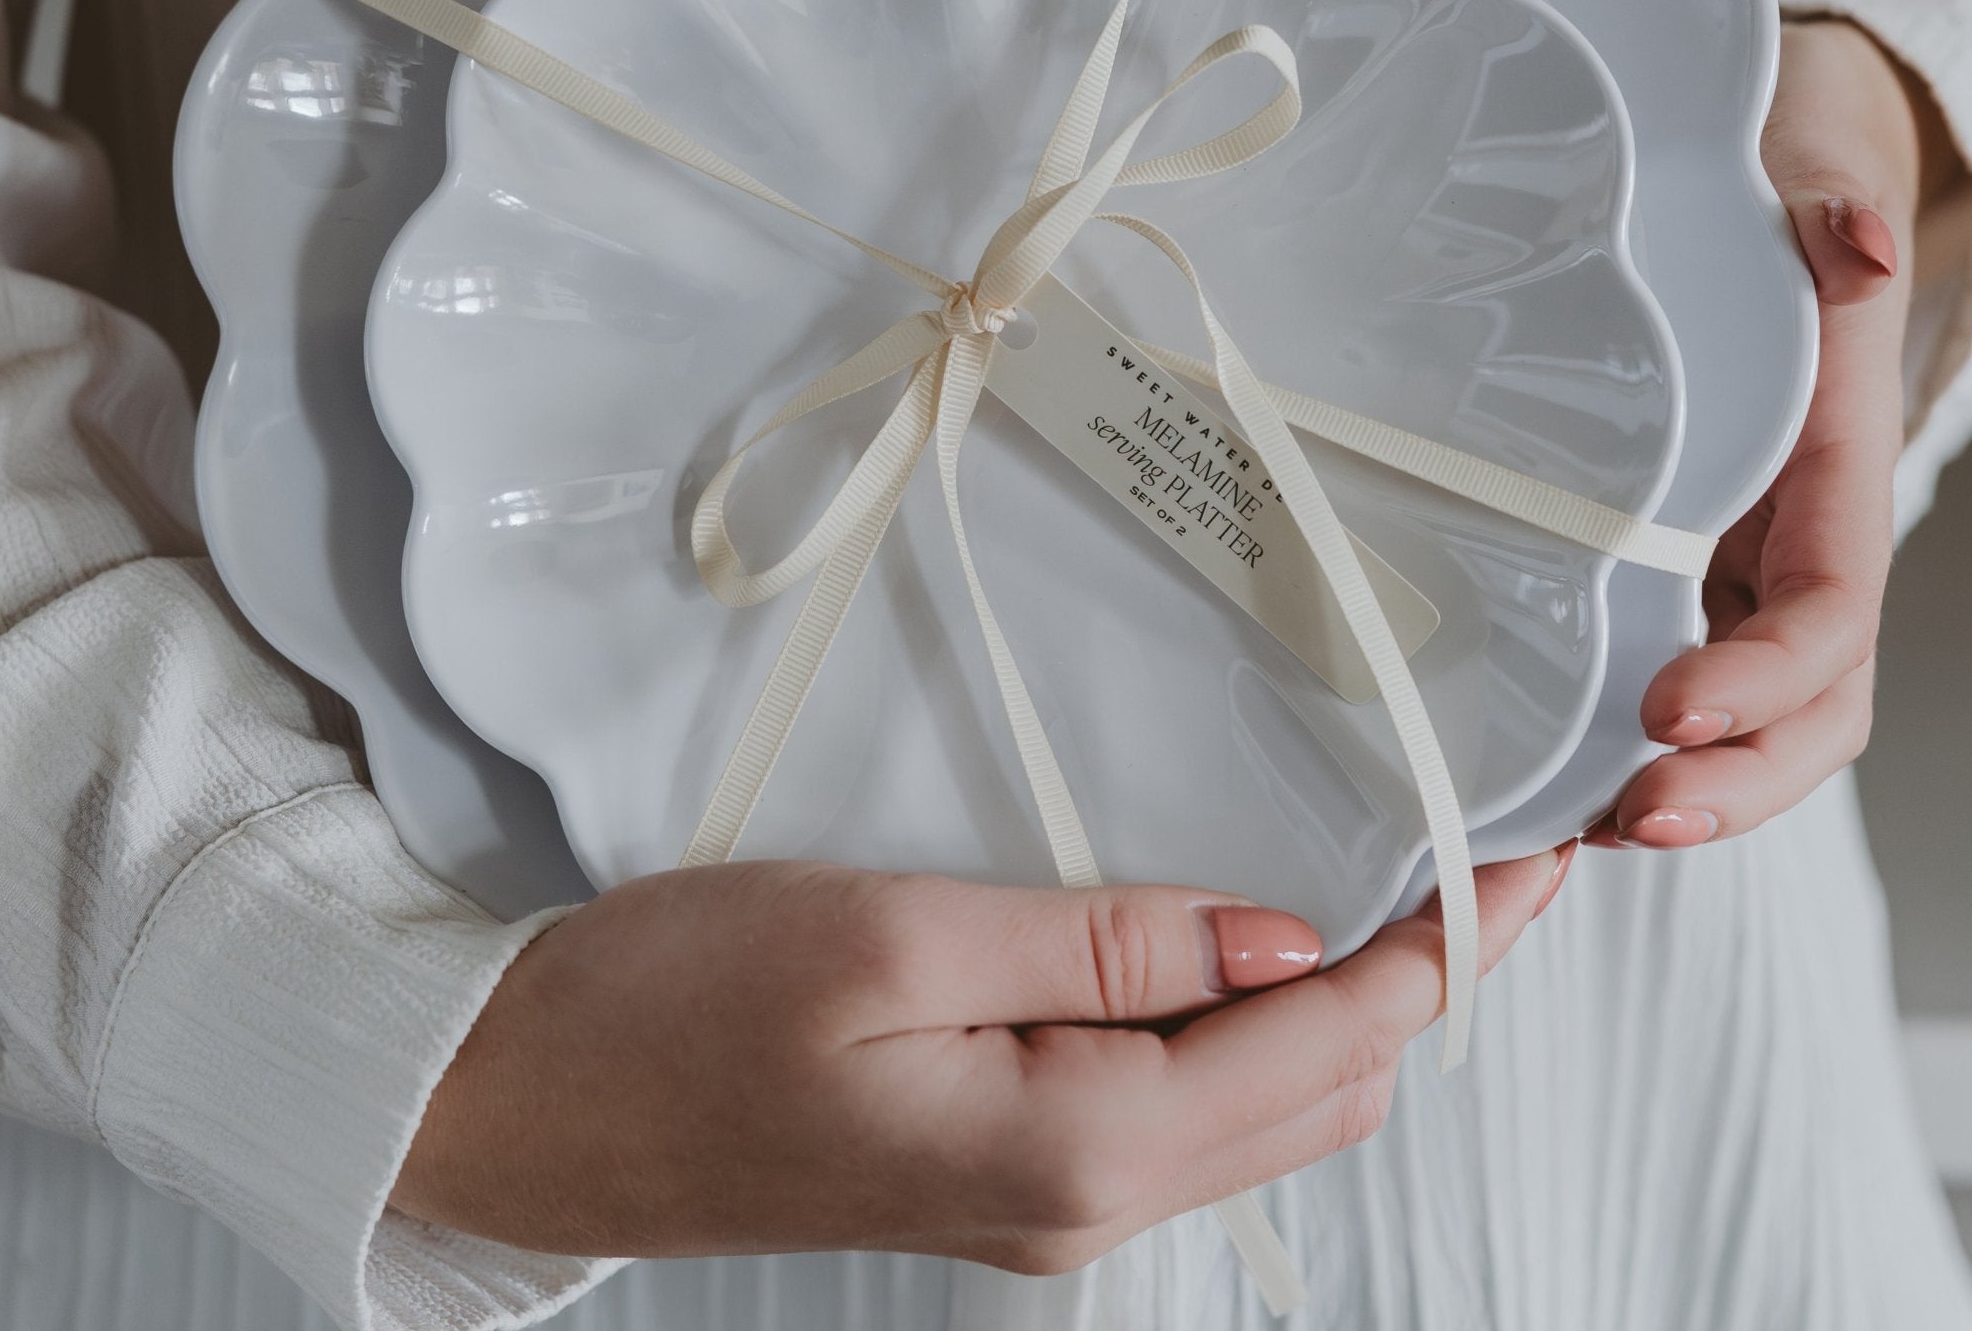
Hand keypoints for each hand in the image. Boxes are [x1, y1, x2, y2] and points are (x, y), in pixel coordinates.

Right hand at [391, 848, 1568, 1269]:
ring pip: (1261, 1114)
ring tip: (1399, 886)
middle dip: (1420, 982)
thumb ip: (1103, 944)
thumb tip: (1288, 943)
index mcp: (1075, 1149)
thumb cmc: (682, 1001)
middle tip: (1483, 856)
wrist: (529, 1105)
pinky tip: (1249, 949)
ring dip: (1345, 1009)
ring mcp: (1044, 1201)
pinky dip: (1251, 1032)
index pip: (1324, 1050)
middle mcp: (1084, 1203)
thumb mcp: (893, 936)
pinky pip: (1181, 1111)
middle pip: (1319, 1099)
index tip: (1529, 865)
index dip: (1441, 956)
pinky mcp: (1002, 1169)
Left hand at [1599, 18, 1941, 849]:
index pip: (1827, 612)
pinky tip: (1547, 779)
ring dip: (1680, 785)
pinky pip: (1663, 672)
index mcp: (1829, 477)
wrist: (1756, 196)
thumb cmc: (1775, 202)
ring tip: (1580, 832)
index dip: (1764, 677)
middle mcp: (1788, 543)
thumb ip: (1832, 216)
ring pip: (1740, 717)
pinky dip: (1619, 739)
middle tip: (1631, 823)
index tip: (1675, 710)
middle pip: (1803, 708)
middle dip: (1737, 782)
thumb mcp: (1803, 185)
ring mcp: (1730, 566)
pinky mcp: (1664, 569)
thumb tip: (1857, 242)